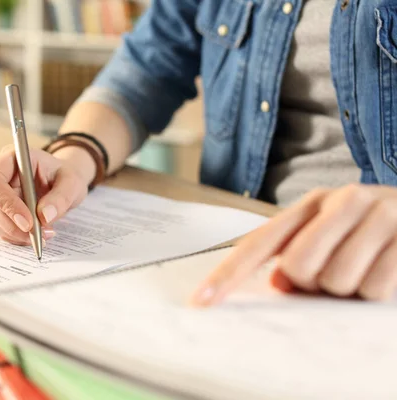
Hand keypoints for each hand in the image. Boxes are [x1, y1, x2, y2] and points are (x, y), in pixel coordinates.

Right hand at [0, 145, 88, 245]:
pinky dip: (17, 237)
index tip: (27, 222)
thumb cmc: (64, 176)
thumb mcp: (72, 182)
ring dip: (17, 233)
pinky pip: (0, 228)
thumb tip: (44, 216)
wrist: (62, 182)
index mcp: (11, 157)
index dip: (5, 202)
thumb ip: (60, 197)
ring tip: (44, 234)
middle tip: (39, 234)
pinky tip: (37, 235)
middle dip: (13, 224)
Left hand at [191, 184, 396, 305]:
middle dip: (314, 283)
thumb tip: (278, 283)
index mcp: (313, 203)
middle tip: (336, 274)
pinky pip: (373, 289)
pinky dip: (376, 293)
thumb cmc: (373, 233)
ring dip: (348, 289)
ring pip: (336, 280)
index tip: (201, 302)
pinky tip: (388, 271)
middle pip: (298, 267)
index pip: (259, 243)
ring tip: (365, 269)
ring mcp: (379, 215)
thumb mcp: (332, 238)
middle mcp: (343, 200)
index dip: (228, 275)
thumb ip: (298, 257)